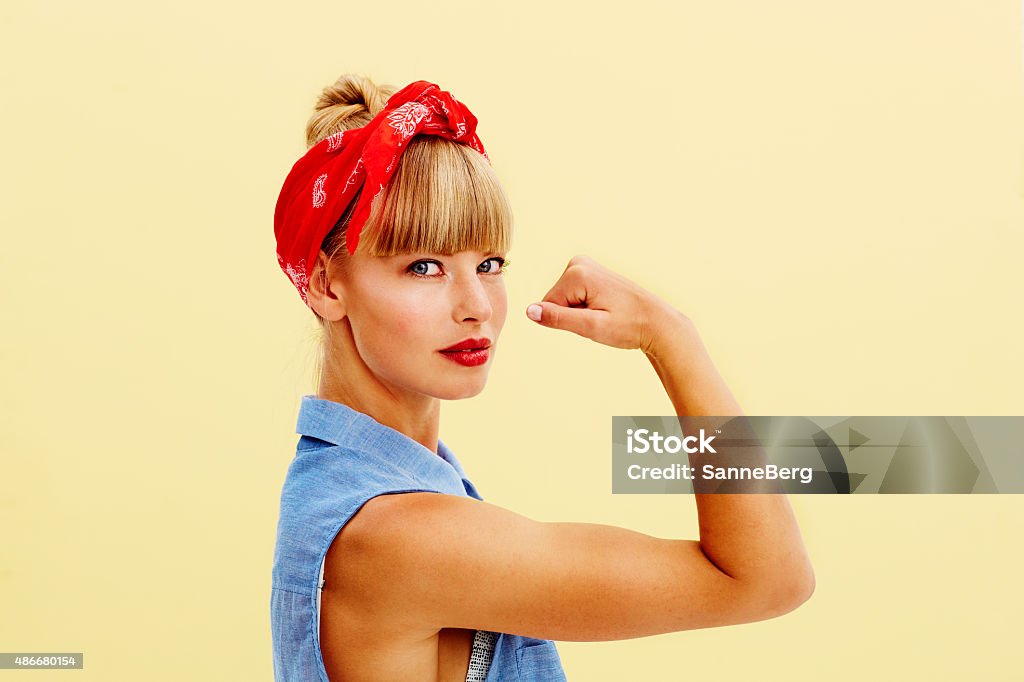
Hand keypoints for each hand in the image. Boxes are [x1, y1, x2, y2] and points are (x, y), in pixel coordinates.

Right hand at [525, 255, 685, 353]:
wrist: (656, 322)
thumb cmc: (628, 326)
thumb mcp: (591, 327)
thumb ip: (558, 318)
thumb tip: (529, 311)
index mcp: (577, 273)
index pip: (549, 306)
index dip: (569, 321)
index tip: (595, 320)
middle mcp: (578, 262)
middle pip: (555, 300)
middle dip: (575, 316)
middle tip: (601, 318)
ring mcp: (584, 265)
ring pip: (564, 300)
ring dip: (581, 313)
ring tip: (605, 313)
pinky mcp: (589, 272)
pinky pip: (574, 297)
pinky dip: (587, 308)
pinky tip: (606, 307)